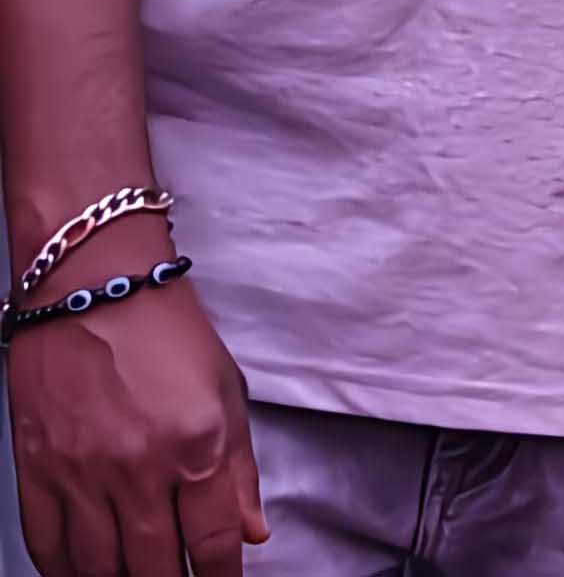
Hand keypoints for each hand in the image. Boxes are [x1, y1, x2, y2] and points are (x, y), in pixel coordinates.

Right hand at [6, 268, 266, 576]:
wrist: (93, 288)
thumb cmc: (164, 329)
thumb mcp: (227, 389)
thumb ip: (241, 470)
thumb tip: (251, 532)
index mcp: (197, 444)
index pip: (213, 542)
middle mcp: (140, 467)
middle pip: (155, 567)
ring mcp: (83, 475)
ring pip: (100, 569)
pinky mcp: (37, 474)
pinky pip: (48, 548)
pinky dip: (66, 572)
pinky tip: (85, 574)